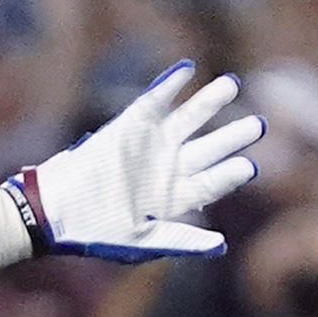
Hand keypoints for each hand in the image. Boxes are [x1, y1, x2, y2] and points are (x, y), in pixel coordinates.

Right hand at [7, 64, 265, 262]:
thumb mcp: (145, 241)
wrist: (59, 211)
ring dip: (209, 103)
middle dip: (232, 135)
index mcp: (176, 198)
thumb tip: (221, 246)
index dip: (230, 174)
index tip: (251, 165)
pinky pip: (153, 101)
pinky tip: (187, 70)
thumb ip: (183, 241)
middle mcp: (168, 169)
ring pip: (187, 120)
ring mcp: (150, 146)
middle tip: (258, 124)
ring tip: (233, 84)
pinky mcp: (128, 127)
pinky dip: (169, 86)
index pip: (212, 182)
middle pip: (209, 148)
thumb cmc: (99, 233)